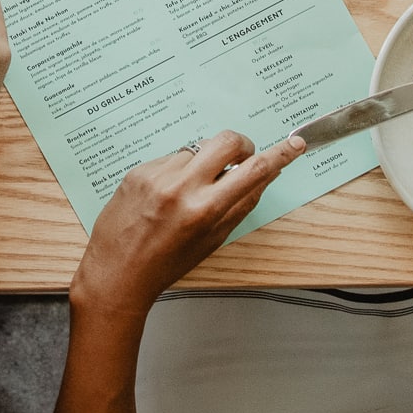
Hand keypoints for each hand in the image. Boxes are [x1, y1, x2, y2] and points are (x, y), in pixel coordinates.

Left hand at [69, 130, 304, 319]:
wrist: (116, 272)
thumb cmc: (166, 264)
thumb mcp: (212, 240)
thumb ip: (240, 205)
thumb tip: (265, 176)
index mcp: (205, 210)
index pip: (254, 172)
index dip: (280, 155)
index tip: (295, 143)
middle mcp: (181, 187)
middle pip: (226, 141)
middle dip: (240, 146)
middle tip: (239, 159)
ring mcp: (157, 175)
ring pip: (197, 148)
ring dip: (204, 162)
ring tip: (190, 191)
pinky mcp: (139, 170)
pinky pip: (170, 158)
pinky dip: (177, 171)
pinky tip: (165, 195)